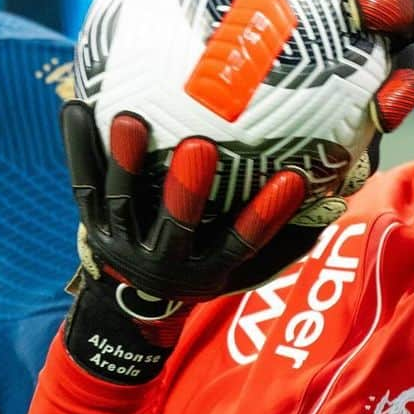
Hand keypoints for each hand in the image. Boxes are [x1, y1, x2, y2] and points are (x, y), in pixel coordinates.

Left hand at [62, 100, 309, 306]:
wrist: (132, 306)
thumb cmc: (204, 264)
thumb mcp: (245, 268)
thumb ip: (286, 237)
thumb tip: (337, 196)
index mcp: (207, 270)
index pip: (241, 245)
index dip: (266, 216)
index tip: (293, 178)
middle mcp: (164, 263)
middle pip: (176, 226)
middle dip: (187, 190)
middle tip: (199, 147)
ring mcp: (123, 244)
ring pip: (124, 203)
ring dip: (126, 162)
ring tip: (130, 118)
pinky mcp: (92, 225)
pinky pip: (84, 185)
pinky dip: (79, 148)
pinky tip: (76, 107)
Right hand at [288, 0, 413, 133]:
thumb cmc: (329, 60)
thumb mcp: (331, 98)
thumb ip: (319, 133)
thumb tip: (280, 200)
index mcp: (397, 57)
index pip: (406, 78)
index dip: (398, 94)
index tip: (382, 113)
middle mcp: (395, 18)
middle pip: (400, 16)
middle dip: (384, 11)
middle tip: (360, 13)